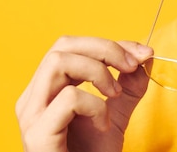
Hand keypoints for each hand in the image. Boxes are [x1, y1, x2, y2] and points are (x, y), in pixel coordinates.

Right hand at [16, 36, 153, 151]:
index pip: (72, 46)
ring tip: (114, 95)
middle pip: (62, 45)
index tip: (143, 53)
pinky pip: (68, 99)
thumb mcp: (116, 112)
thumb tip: (145, 56)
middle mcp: (33, 97)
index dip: (110, 43)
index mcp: (47, 89)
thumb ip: (129, 85)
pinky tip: (103, 125)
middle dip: (105, 48)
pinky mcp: (38, 134)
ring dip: (96, 71)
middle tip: (132, 65)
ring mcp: (32, 115)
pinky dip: (95, 105)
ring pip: (58, 62)